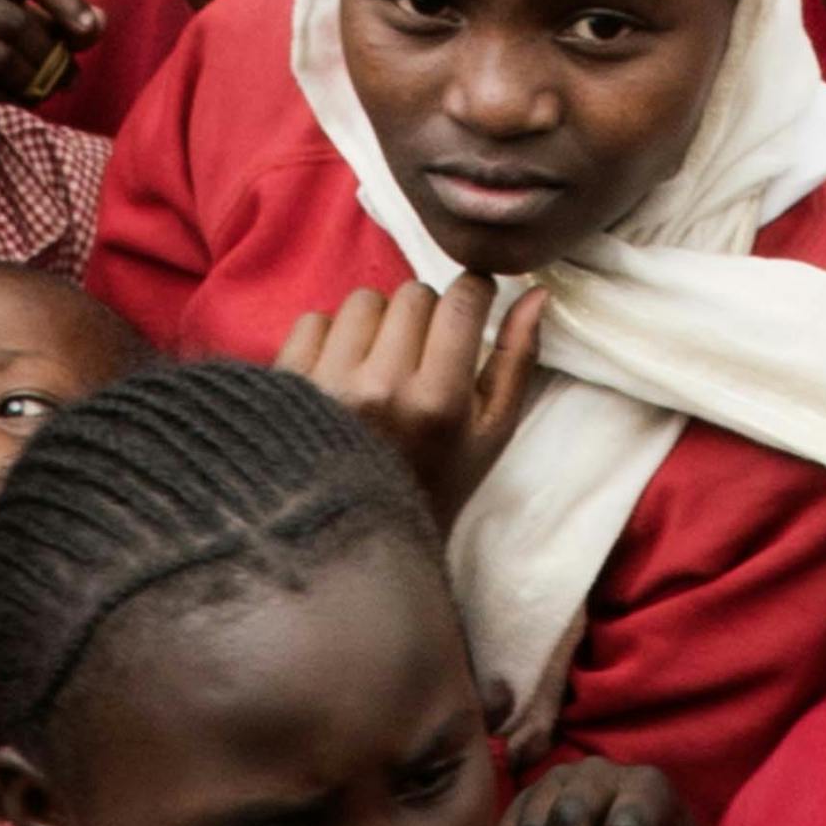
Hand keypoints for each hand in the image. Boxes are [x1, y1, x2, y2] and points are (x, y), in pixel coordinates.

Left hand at [279, 273, 544, 525]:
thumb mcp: (491, 432)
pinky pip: (316, 318)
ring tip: (382, 363)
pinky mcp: (291, 382)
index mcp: (438, 401)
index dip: (474, 293)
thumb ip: (517, 360)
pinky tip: (345, 374)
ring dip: (378, 322)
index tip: (473, 305)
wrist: (360, 532)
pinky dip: (332, 338)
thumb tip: (535, 292)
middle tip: (425, 353)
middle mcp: (382, 388)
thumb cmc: (438, 479)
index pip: (461, 301)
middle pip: (413, 294)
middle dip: (426, 314)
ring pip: (364, 300)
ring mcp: (330, 383)